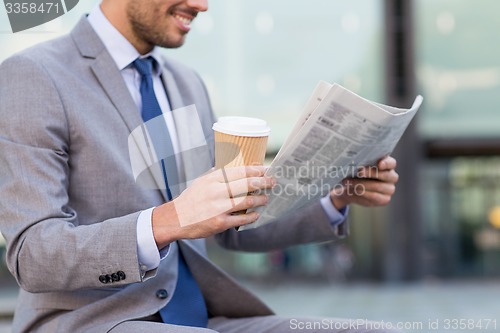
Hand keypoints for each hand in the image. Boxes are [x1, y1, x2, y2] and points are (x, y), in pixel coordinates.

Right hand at [152, 166, 274, 247]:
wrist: (176, 219)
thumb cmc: (191, 199)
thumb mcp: (201, 181)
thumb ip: (217, 174)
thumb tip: (236, 167)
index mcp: (212, 179)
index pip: (240, 171)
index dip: (256, 170)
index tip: (266, 170)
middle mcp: (216, 191)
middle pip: (247, 184)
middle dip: (263, 182)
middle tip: (272, 182)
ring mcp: (218, 208)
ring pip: (247, 201)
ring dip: (260, 199)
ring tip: (266, 198)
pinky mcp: (220, 223)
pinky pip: (241, 219)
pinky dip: (252, 216)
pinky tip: (257, 213)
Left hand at [330, 156, 398, 209]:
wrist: (351, 187)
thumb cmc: (357, 172)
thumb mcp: (359, 166)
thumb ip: (361, 163)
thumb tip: (357, 163)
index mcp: (388, 165)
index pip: (391, 163)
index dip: (386, 163)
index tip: (379, 164)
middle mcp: (391, 177)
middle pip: (385, 175)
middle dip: (371, 173)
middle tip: (359, 172)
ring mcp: (389, 189)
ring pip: (378, 186)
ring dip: (362, 184)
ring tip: (350, 182)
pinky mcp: (384, 199)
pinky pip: (374, 197)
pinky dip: (362, 193)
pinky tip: (354, 190)